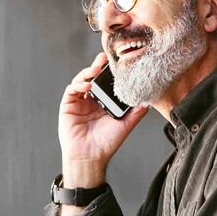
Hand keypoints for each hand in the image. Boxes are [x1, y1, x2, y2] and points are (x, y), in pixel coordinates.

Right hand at [58, 50, 148, 185]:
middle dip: (98, 66)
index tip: (118, 62)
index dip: (110, 72)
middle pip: (93, 77)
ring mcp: (79, 102)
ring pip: (82, 80)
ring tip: (96, 69)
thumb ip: (136, 112)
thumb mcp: (126, 125)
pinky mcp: (68, 106)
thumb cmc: (106, 144)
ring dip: (88, 72)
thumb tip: (148, 100)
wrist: (90, 158)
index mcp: (104, 102)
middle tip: (105, 58)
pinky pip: (72, 90)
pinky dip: (79, 84)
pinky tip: (87, 85)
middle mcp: (91, 100)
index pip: (107, 82)